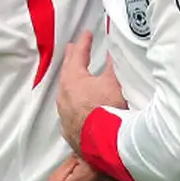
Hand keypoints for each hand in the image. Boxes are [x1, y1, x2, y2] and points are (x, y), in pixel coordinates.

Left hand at [56, 31, 126, 150]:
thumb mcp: (115, 82)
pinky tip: (76, 107)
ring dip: (71, 82)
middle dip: (71, 59)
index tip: (87, 34)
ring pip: (65, 93)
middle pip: (67, 73)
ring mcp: (64, 115)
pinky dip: (73, 104)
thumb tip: (114, 50)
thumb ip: (113, 64)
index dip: (84, 43)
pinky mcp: (69, 132)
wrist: (107, 146)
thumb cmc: (111, 110)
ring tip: (74, 75)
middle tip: (71, 48)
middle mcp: (64, 97)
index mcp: (73, 80)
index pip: (78, 55)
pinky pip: (68, 112)